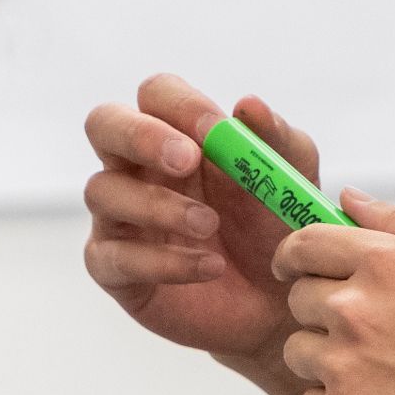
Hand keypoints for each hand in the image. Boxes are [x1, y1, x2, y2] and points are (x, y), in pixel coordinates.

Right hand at [80, 75, 319, 374]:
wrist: (281, 300)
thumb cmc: (276, 228)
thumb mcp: (291, 180)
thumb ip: (276, 141)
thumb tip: (248, 104)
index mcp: (179, 134)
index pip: (157, 94)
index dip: (180, 105)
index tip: (215, 132)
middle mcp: (138, 168)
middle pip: (103, 123)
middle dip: (139, 135)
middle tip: (186, 161)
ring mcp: (120, 218)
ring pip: (103, 191)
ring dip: (159, 205)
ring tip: (211, 226)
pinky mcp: (116, 270)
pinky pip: (114, 257)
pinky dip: (163, 261)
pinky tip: (210, 267)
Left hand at [268, 197, 394, 394]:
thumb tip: (350, 200)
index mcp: (386, 263)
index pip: (304, 244)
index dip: (294, 255)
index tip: (296, 268)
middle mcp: (355, 310)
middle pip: (298, 300)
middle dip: (323, 310)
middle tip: (369, 331)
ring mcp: (344, 367)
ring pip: (300, 352)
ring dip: (326, 359)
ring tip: (380, 372)